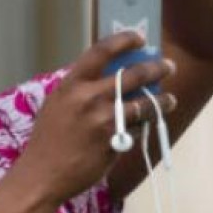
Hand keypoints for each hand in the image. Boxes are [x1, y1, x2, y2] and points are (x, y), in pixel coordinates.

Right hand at [19, 31, 176, 205]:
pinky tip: (146, 124)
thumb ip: (80, 87)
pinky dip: (142, 126)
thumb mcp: (57, 103)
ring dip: (162, 101)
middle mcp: (91, 98)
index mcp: (72, 84)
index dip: (124, 40)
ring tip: (170, 99)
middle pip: (134, 75)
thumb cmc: (47, 138)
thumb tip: (107, 73)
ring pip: (145, 105)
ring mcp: (105, 122)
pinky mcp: (116, 143)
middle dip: (156, 68)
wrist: (43, 174)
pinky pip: (137, 129)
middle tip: (168, 66)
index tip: (139, 37)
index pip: (102, 51)